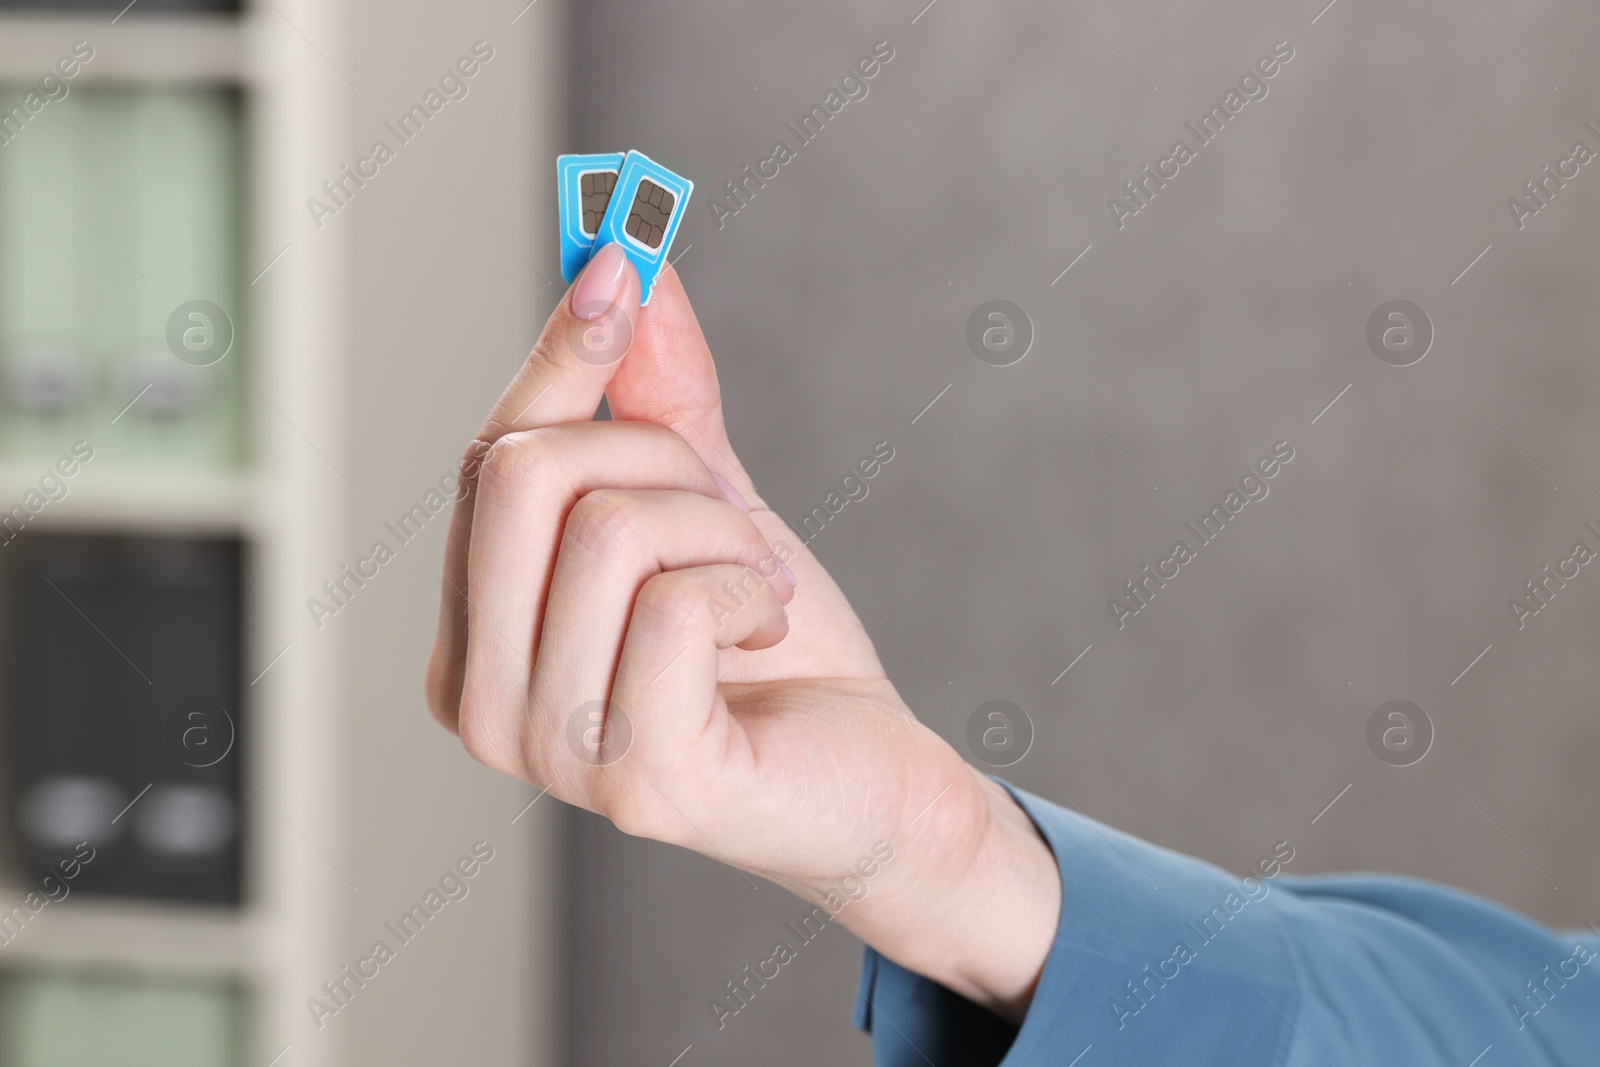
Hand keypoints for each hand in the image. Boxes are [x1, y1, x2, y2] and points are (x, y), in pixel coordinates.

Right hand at [425, 243, 1059, 1020]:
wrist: (868, 775)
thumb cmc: (773, 649)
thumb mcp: (704, 502)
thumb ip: (651, 395)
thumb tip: (620, 261)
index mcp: (473, 642)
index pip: (484, 465)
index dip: (556, 357)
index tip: (620, 257)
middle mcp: (483, 708)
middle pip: (520, 480)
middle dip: (657, 458)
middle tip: (726, 511)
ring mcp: (550, 753)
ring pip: (609, 530)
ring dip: (722, 533)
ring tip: (755, 586)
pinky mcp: (638, 781)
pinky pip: (677, 602)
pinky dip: (749, 586)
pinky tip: (764, 634)